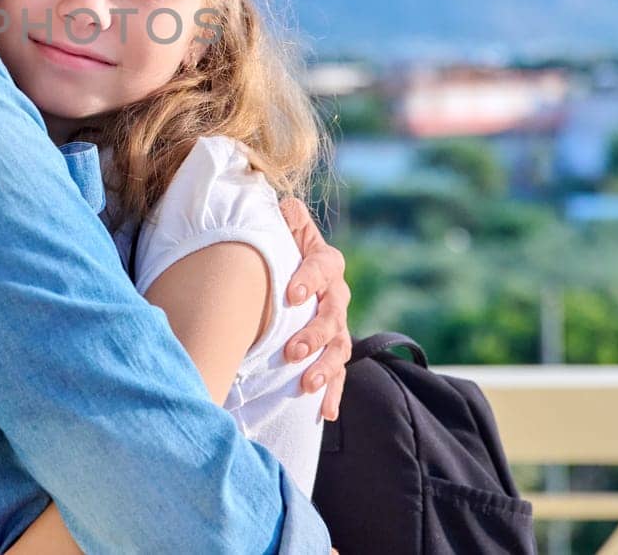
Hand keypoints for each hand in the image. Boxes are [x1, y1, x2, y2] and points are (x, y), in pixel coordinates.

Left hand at [278, 196, 350, 421]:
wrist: (287, 273)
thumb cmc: (278, 246)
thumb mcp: (280, 226)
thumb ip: (283, 216)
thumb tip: (282, 205)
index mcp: (323, 262)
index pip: (322, 266)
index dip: (309, 278)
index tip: (290, 295)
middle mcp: (335, 295)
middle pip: (333, 314)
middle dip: (314, 334)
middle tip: (291, 351)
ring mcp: (336, 325)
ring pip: (338, 347)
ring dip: (325, 366)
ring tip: (306, 383)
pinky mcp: (330, 350)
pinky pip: (337, 373)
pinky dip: (332, 392)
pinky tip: (325, 412)